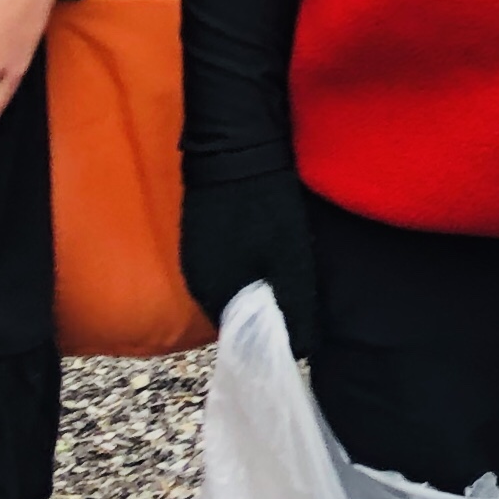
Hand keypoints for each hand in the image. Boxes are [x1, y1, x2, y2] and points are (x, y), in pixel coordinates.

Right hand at [182, 167, 320, 358]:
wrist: (235, 148)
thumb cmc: (265, 205)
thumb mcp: (290, 259)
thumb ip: (293, 307)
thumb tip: (301, 351)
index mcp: (215, 293)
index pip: (243, 336)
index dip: (273, 332)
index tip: (299, 323)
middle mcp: (198, 281)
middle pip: (237, 313)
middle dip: (267, 312)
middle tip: (301, 297)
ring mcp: (196, 257)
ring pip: (234, 289)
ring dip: (259, 288)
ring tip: (288, 273)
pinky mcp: (202, 236)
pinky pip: (228, 266)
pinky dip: (250, 267)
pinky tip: (270, 251)